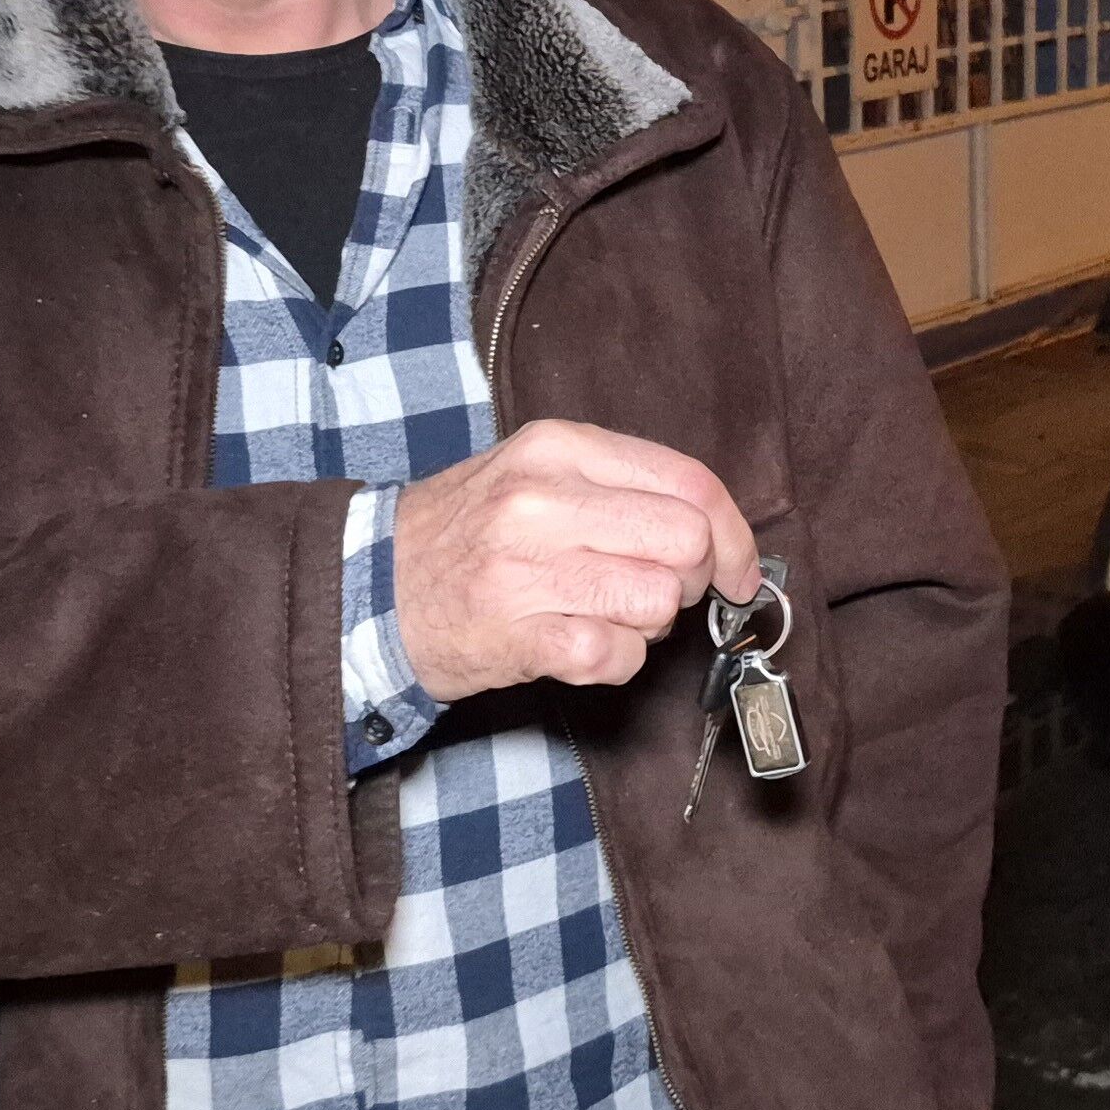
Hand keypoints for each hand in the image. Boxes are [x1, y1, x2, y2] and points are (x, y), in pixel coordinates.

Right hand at [390, 421, 760, 701]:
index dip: (733, 534)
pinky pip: (619, 657)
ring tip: (598, 614)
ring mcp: (529, 568)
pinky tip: (575, 645)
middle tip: (651, 591)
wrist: (372, 585)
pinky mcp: (520, 634)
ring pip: (659, 603)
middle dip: (687, 580)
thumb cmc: (467, 532)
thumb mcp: (536, 473)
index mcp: (559, 447)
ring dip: (646, 624)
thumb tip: (715, 532)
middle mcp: (544, 499)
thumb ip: (621, 488)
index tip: (738, 570)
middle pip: (687, 544)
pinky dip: (613, 662)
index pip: (689, 482)